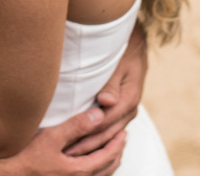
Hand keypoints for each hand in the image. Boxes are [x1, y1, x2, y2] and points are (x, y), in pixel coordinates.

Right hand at [0, 107, 125, 175]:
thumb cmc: (25, 159)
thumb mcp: (51, 138)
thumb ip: (76, 126)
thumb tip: (99, 115)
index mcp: (79, 171)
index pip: (108, 156)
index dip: (117, 144)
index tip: (124, 132)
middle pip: (107, 170)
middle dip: (116, 154)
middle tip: (121, 141)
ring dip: (107, 164)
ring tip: (110, 153)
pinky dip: (96, 172)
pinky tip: (89, 166)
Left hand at [64, 23, 146, 155]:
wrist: (135, 45)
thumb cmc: (123, 52)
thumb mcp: (118, 64)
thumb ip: (111, 84)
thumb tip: (106, 102)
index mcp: (129, 99)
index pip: (105, 123)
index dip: (86, 134)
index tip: (69, 143)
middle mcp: (129, 109)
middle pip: (106, 135)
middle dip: (86, 146)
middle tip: (64, 155)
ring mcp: (126, 113)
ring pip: (108, 136)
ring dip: (90, 147)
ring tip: (69, 154)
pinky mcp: (121, 112)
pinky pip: (109, 131)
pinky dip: (95, 140)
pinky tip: (81, 145)